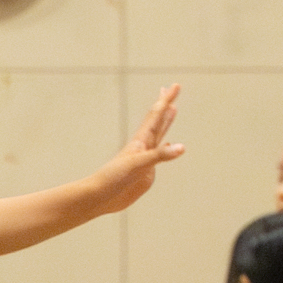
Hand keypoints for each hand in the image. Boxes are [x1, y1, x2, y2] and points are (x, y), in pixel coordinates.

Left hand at [86, 86, 184, 214]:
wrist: (100, 196)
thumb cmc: (114, 178)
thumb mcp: (139, 165)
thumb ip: (160, 155)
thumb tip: (182, 147)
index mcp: (141, 141)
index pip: (156, 115)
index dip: (166, 100)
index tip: (175, 86)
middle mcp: (144, 147)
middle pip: (158, 120)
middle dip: (166, 104)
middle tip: (172, 89)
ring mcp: (145, 159)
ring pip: (159, 135)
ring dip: (166, 122)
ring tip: (173, 109)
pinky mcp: (146, 173)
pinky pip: (159, 156)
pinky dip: (165, 148)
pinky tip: (169, 145)